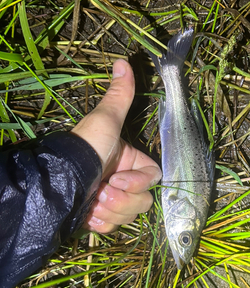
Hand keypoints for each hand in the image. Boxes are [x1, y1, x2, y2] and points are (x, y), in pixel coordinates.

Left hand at [71, 60, 160, 232]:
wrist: (57, 181)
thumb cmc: (84, 148)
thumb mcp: (105, 120)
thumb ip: (120, 95)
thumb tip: (123, 60)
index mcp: (129, 161)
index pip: (153, 178)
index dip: (139, 182)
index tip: (119, 178)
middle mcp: (122, 181)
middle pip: (143, 200)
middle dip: (122, 200)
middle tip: (102, 192)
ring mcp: (111, 201)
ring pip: (129, 215)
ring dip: (110, 211)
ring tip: (91, 202)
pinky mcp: (100, 218)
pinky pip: (113, 227)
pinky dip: (100, 222)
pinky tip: (87, 213)